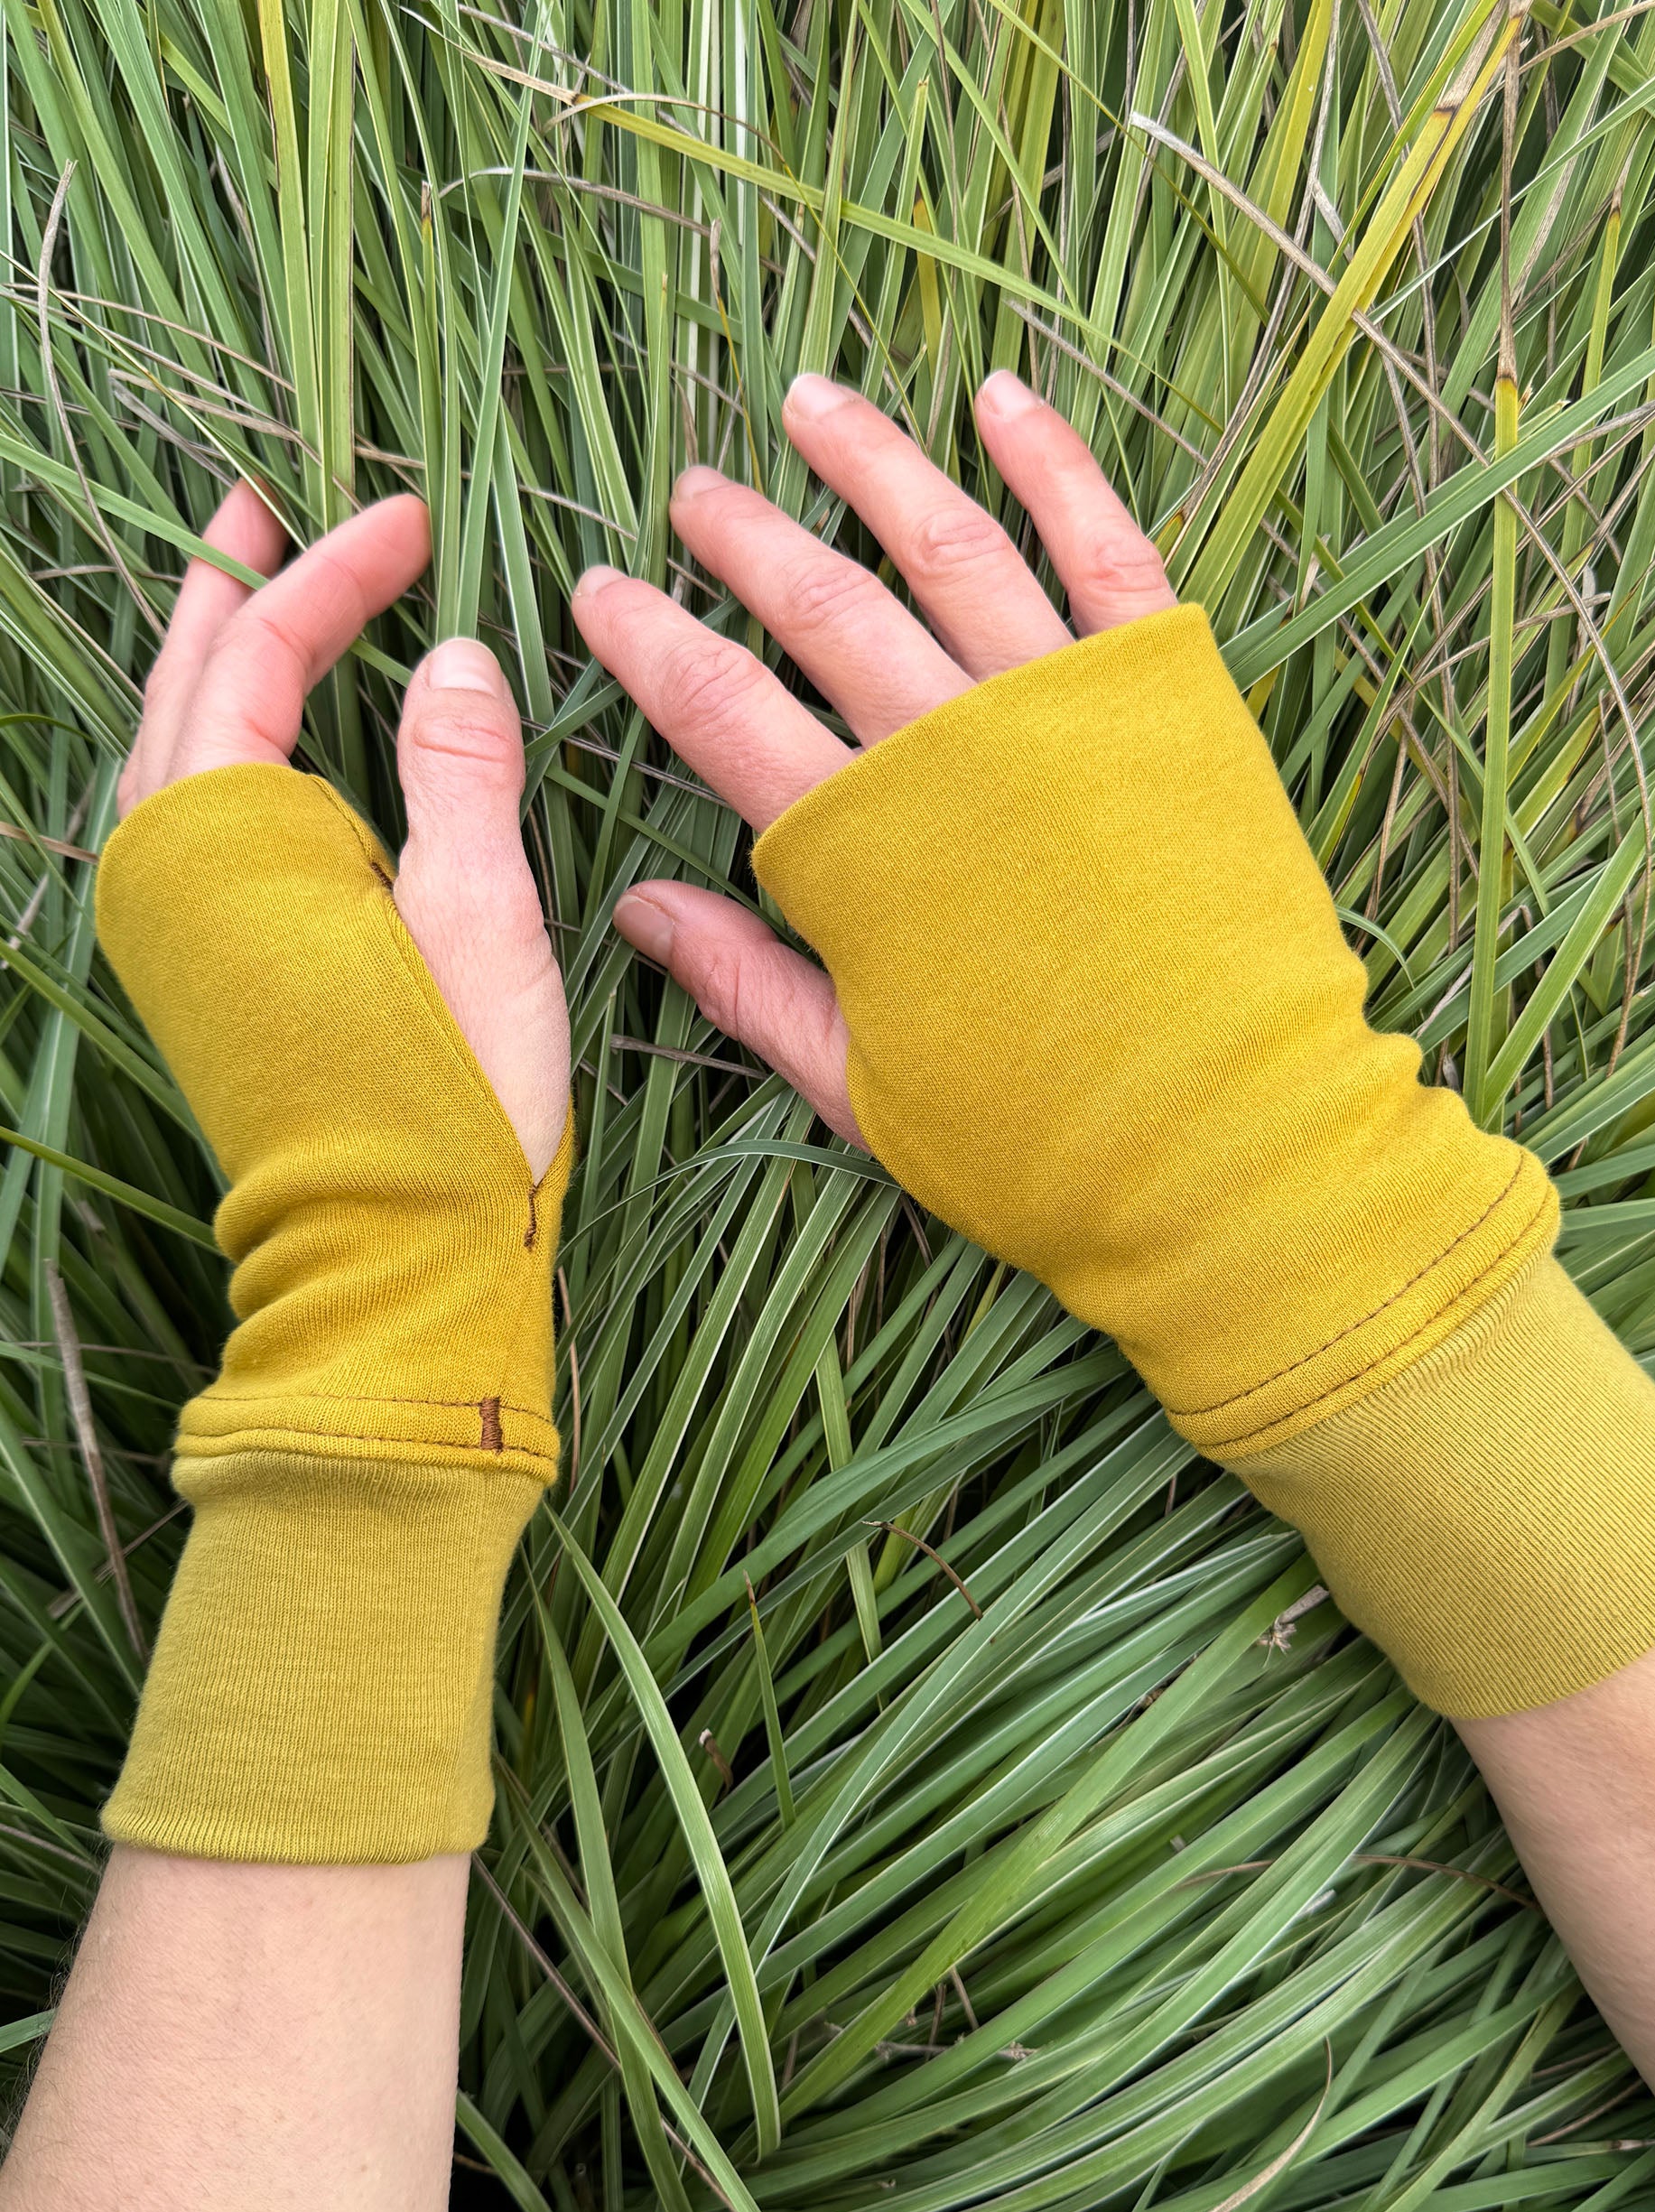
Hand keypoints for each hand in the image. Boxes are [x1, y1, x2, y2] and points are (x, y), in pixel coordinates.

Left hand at [121, 483, 568, 1176]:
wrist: (394, 1256)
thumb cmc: (450, 1095)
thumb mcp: (480, 920)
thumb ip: (458, 774)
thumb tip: (452, 656)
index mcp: (228, 844)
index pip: (265, 656)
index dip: (335, 575)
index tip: (409, 518)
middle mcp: (170, 874)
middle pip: (183, 688)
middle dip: (231, 591)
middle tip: (265, 505)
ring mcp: (173, 927)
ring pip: (169, 750)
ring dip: (210, 661)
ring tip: (253, 595)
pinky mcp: (202, 972)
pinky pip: (183, 813)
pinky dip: (215, 742)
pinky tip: (260, 739)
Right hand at [576, 370, 1175, 1141]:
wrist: (1231, 1140)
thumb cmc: (1035, 1135)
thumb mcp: (861, 1085)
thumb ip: (748, 982)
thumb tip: (637, 901)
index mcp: (865, 850)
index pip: (722, 711)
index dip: (648, 644)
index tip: (597, 591)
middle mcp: (955, 749)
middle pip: (823, 607)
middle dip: (743, 538)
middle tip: (694, 491)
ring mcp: (1067, 706)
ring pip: (949, 545)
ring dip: (871, 463)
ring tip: (810, 402)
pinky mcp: (1169, 690)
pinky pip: (1103, 546)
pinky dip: (1051, 462)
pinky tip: (998, 399)